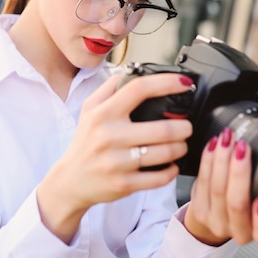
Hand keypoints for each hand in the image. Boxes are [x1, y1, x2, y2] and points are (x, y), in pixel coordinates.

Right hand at [37, 73, 193, 241]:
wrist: (71, 180)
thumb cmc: (85, 142)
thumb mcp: (89, 110)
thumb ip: (110, 88)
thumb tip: (131, 72)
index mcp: (103, 113)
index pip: (139, 89)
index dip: (166, 83)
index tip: (184, 82)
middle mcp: (109, 136)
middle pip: (162, 128)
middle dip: (184, 127)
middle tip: (186, 126)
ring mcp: (117, 162)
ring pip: (165, 153)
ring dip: (181, 148)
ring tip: (181, 144)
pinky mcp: (124, 184)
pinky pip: (159, 177)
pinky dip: (171, 170)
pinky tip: (171, 164)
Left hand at [184, 130, 257, 245]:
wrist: (214, 221)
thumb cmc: (253, 211)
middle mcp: (238, 229)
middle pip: (235, 203)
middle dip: (238, 173)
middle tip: (243, 148)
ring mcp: (216, 219)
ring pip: (216, 189)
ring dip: (221, 160)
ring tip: (229, 138)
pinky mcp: (199, 206)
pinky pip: (201, 181)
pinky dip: (208, 159)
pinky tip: (215, 144)